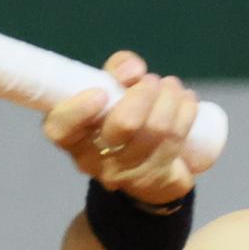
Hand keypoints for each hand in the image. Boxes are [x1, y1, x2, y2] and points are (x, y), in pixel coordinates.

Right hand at [41, 50, 201, 206]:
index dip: (78, 111)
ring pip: (155, 131)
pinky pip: (175, 142)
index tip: (101, 93)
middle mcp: (92, 160)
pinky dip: (185, 114)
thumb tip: (133, 71)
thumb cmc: (117, 117)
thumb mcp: (109, 89)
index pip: (61, 129)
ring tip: (172, 86)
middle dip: (145, 93)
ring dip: (170, 100)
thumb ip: (116, 71)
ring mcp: (125, 174)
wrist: (143, 168)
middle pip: (123, 126)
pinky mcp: (154, 179)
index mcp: (71, 136)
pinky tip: (187, 101)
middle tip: (153, 80)